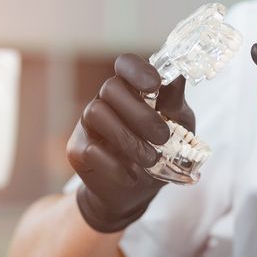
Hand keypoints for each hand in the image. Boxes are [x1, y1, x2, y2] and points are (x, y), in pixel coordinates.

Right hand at [68, 54, 195, 232]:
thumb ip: (175, 105)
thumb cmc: (160, 151)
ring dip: (128, 139)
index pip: (125, 64)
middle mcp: (105, 101)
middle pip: (110, 88)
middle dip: (140, 113)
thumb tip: (178, 79)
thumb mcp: (179, 128)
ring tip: (151, 159)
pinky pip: (90, 149)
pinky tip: (132, 176)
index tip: (155, 85)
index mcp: (131, 90)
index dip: (137, 70)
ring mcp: (88, 124)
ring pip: (96, 114)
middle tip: (163, 137)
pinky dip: (115, 166)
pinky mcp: (77, 150)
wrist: (135, 192)